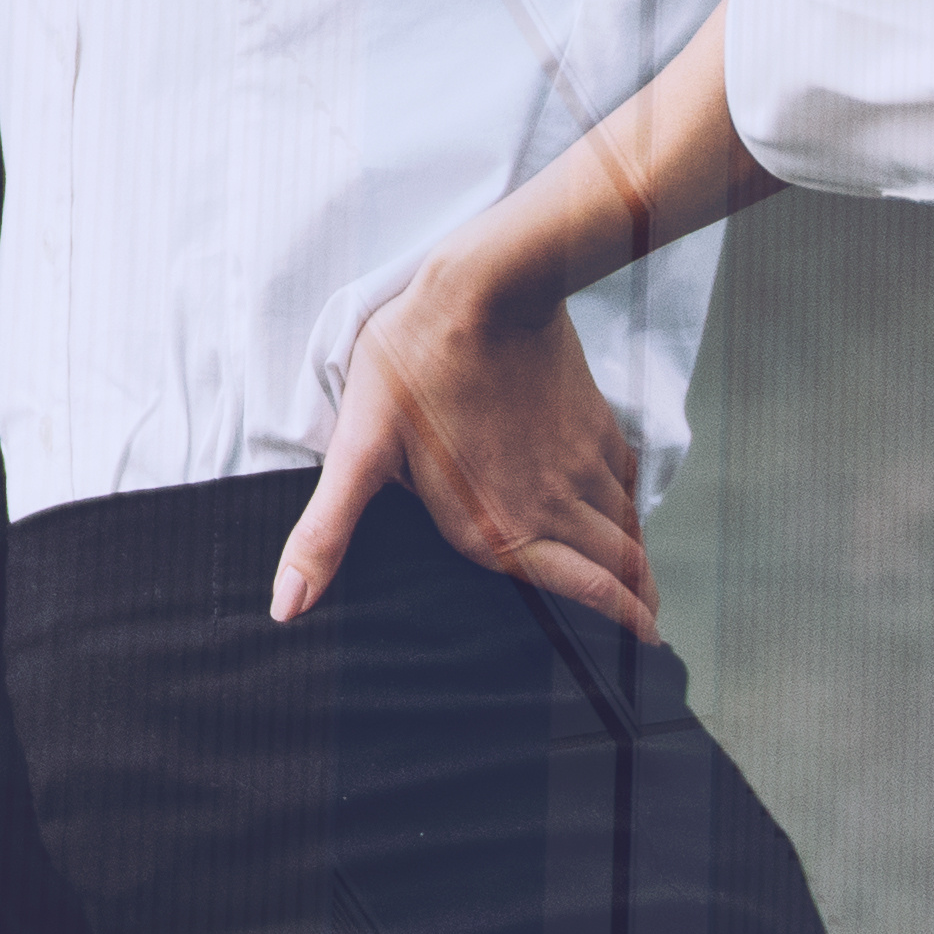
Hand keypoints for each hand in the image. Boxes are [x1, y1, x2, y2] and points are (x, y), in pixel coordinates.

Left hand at [275, 239, 657, 638]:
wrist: (484, 289)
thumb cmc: (413, 366)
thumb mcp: (358, 450)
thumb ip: (327, 534)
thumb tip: (286, 606)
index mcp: (497, 528)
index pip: (584, 595)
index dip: (619, 624)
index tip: (641, 645)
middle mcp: (552, 507)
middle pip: (617, 571)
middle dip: (637, 610)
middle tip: (647, 632)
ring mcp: (582, 465)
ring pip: (627, 531)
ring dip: (637, 566)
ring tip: (642, 591)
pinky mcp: (596, 425)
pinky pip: (627, 485)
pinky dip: (633, 513)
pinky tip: (627, 517)